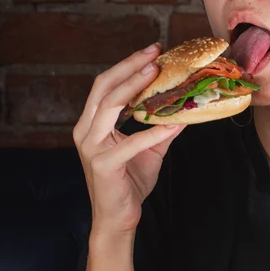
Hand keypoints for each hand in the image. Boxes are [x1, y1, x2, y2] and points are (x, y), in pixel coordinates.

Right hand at [74, 42, 185, 234]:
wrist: (117, 218)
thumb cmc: (129, 183)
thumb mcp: (148, 151)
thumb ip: (160, 130)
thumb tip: (183, 111)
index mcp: (92, 124)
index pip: (106, 86)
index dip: (128, 66)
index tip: (153, 52)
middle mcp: (86, 131)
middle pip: (104, 88)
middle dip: (130, 66)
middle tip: (156, 52)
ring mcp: (91, 147)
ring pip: (110, 105)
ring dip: (135, 86)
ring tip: (157, 72)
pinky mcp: (104, 164)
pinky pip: (131, 142)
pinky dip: (154, 131)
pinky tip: (175, 122)